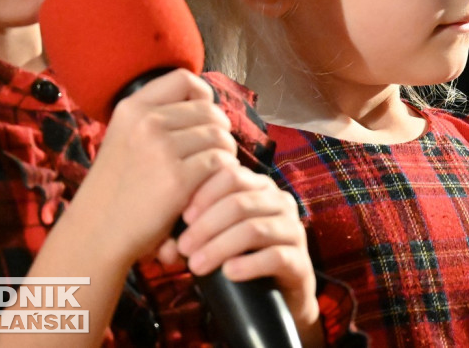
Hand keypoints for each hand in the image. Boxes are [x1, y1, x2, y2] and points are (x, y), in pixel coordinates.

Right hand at [70, 69, 237, 265]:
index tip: (204, 116)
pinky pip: (220, 162)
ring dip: (224, 153)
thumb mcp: (123, 138)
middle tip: (213, 151)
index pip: (184, 79)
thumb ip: (155, 118)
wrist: (95, 233)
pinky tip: (210, 185)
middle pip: (209, 110)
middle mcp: (146, 122)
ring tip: (212, 170)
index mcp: (131, 108)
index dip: (203, 95)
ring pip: (219, 136)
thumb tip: (205, 102)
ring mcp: (162, 149)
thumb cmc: (116, 189)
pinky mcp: (177, 178)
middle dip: (219, 130)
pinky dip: (222, 174)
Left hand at [162, 165, 320, 341]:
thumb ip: (196, 229)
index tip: (183, 217)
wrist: (277, 294)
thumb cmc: (241, 256)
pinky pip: (275, 256)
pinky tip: (229, 273)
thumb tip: (167, 244)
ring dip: (220, 246)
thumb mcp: (219, 235)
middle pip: (240, 202)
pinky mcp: (301, 261)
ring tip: (196, 266)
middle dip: (207, 225)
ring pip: (254, 228)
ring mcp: (293, 230)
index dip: (205, 193)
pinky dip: (249, 264)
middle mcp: (280, 202)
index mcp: (260, 187)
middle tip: (183, 248)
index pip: (232, 174)